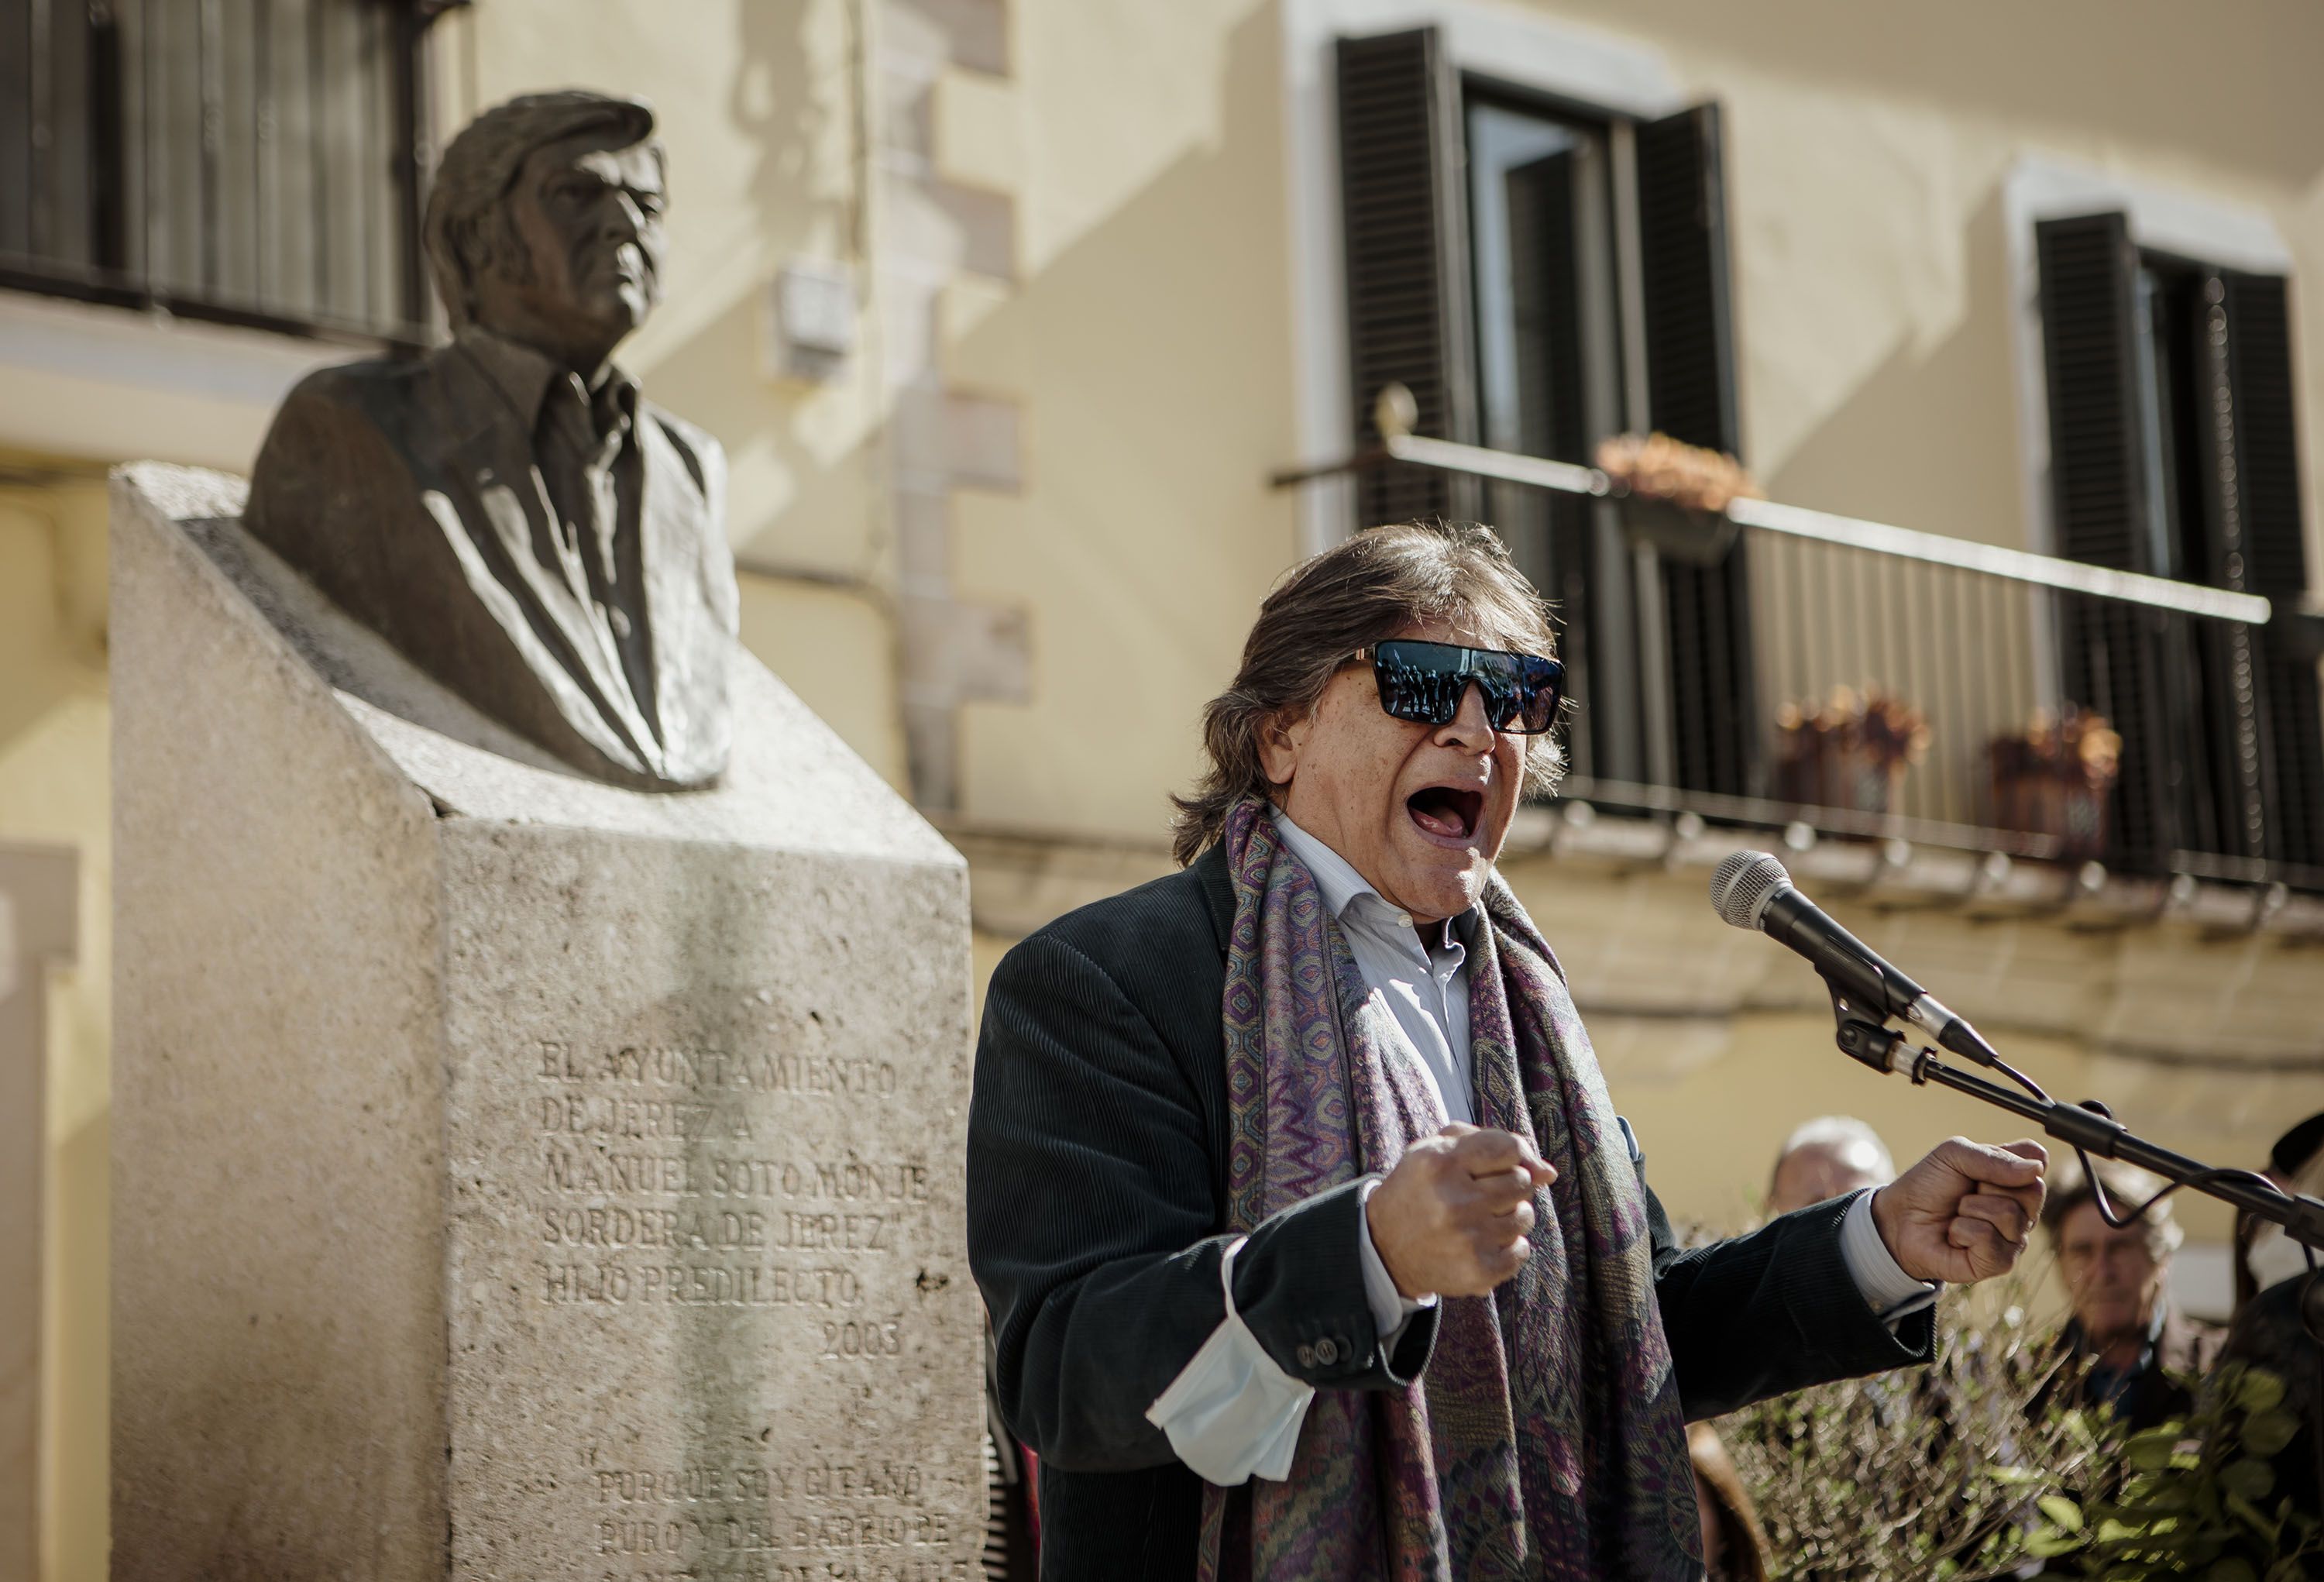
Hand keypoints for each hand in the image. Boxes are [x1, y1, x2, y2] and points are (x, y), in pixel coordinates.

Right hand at [1365, 1123, 1556, 1298]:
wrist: (1385, 1247)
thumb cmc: (1422, 1189)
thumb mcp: (1440, 1151)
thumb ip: (1493, 1143)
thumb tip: (1549, 1173)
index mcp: (1441, 1162)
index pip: (1510, 1148)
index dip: (1512, 1155)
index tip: (1499, 1165)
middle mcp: (1454, 1201)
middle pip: (1522, 1181)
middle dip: (1509, 1184)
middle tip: (1483, 1194)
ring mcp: (1467, 1238)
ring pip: (1524, 1216)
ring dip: (1510, 1215)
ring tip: (1482, 1218)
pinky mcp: (1478, 1271)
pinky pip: (1521, 1250)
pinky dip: (1509, 1246)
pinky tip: (1484, 1242)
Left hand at [1871, 1137, 2047, 1284]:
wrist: (1899, 1218)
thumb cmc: (1929, 1185)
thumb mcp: (1954, 1154)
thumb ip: (1994, 1157)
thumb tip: (2036, 1170)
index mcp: (2017, 1180)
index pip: (2037, 1162)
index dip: (2007, 1159)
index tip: (1978, 1165)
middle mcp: (2023, 1210)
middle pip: (2032, 1190)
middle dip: (1987, 1184)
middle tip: (1965, 1192)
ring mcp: (2014, 1238)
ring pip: (2010, 1215)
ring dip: (1970, 1208)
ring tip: (1957, 1214)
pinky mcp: (2000, 1263)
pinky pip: (1992, 1242)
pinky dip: (1964, 1231)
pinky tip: (1955, 1234)